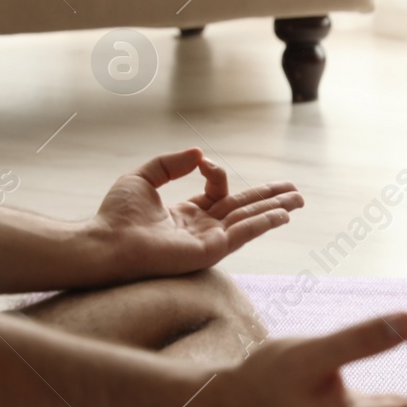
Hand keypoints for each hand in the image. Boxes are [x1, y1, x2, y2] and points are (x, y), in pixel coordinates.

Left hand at [93, 149, 302, 279]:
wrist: (107, 242)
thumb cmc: (116, 216)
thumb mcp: (143, 178)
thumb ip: (170, 164)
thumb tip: (198, 154)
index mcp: (186, 216)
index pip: (217, 192)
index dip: (217, 173)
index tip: (202, 163)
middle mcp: (201, 230)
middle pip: (244, 210)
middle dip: (269, 199)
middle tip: (295, 191)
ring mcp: (208, 242)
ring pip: (249, 221)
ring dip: (275, 209)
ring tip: (299, 200)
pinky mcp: (210, 252)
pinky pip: (242, 234)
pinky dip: (263, 224)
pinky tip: (282, 215)